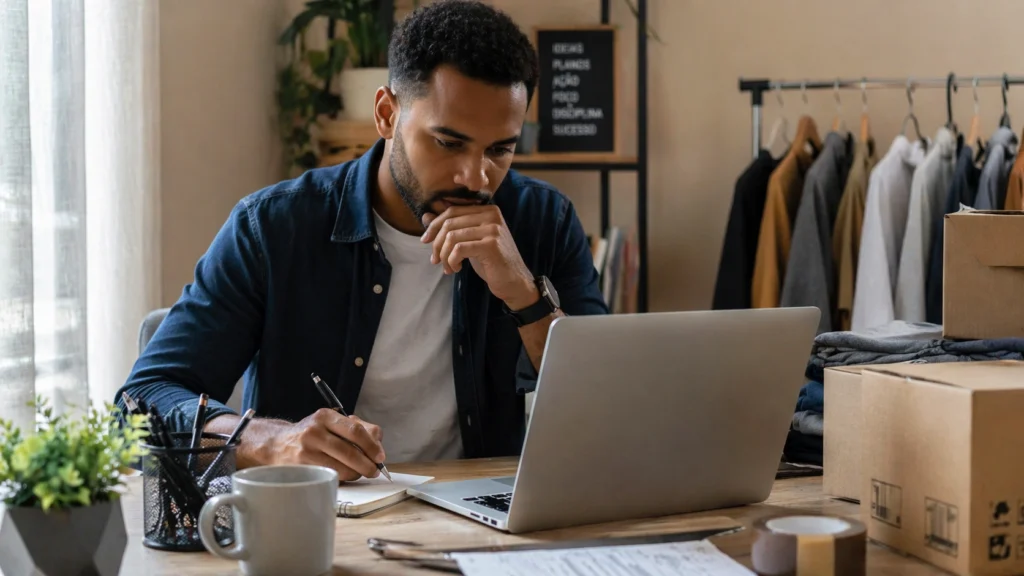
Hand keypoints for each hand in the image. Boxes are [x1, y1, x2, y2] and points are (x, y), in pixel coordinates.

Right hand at [261, 409, 385, 480]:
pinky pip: (331, 475)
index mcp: (325, 416)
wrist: (277, 444)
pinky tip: (345, 474)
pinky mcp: (302, 467)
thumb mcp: (331, 422)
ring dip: (357, 473)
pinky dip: (343, 477)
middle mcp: (314, 431)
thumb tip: (378, 443)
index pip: (355, 430)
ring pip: (342, 467)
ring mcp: (306, 450)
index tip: (380, 456)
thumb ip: (357, 428)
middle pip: (350, 451)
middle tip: (375, 471)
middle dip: (368, 464)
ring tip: (360, 473)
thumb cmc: (312, 434)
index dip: (372, 446)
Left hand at [420, 205, 538, 309]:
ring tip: (447, 267)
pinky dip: (452, 261)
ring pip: (452, 236)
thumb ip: (451, 228)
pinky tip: (456, 269)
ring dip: (444, 255)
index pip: (452, 211)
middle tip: (435, 260)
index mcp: (487, 210)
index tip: (425, 240)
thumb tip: (425, 216)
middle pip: (450, 222)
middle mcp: (491, 215)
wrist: (514, 282)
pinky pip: (459, 249)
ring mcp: (493, 229)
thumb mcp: (469, 242)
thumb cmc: (491, 262)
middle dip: (437, 243)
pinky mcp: (491, 245)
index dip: (434, 225)